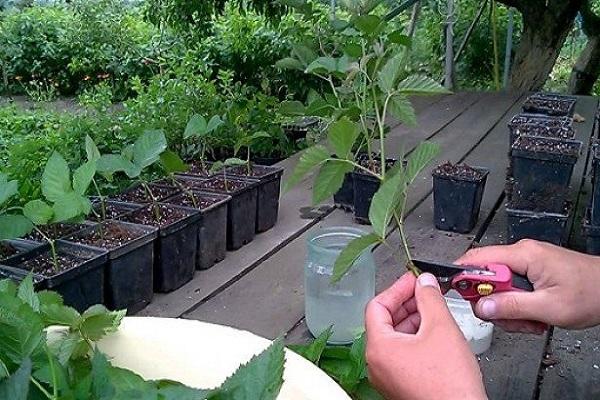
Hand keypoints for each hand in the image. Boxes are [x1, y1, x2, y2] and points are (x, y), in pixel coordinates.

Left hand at [365, 272, 486, 399]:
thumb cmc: (449, 385)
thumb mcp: (441, 328)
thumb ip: (430, 298)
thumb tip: (424, 282)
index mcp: (379, 348)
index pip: (377, 306)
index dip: (397, 289)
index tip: (413, 280)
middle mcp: (377, 363)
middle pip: (384, 321)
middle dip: (406, 303)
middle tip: (425, 291)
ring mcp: (388, 376)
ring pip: (395, 337)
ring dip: (413, 319)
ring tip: (434, 309)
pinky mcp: (400, 384)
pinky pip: (402, 353)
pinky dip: (416, 338)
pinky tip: (435, 333)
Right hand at [456, 239, 599, 332]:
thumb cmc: (590, 293)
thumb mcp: (549, 307)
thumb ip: (511, 307)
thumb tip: (481, 307)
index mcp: (523, 255)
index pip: (477, 259)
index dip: (464, 278)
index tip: (462, 297)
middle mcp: (521, 254)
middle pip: (485, 277)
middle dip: (492, 302)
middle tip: (509, 318)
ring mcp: (525, 262)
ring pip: (497, 287)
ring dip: (507, 308)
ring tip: (528, 320)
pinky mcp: (530, 271)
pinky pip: (510, 289)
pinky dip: (517, 305)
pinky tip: (532, 314)